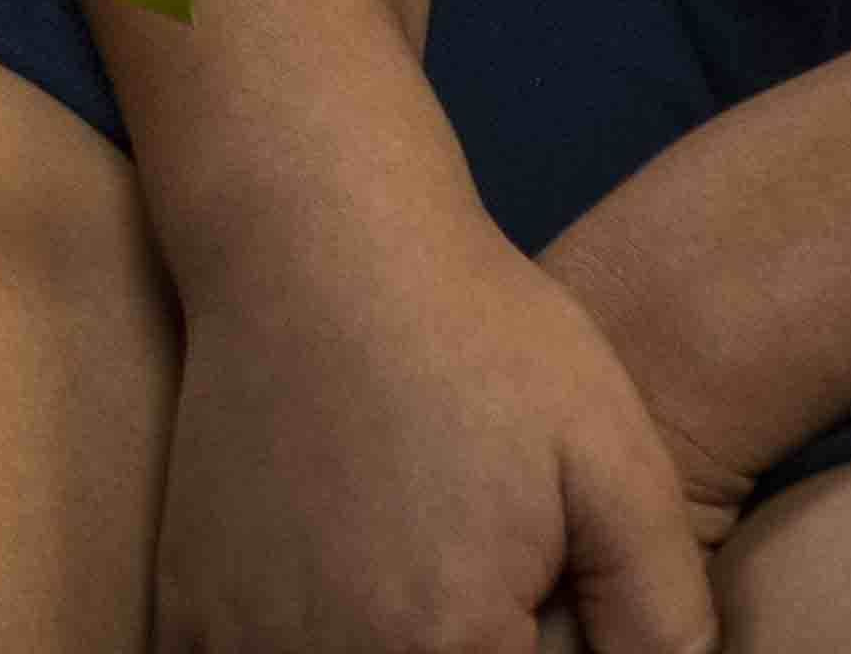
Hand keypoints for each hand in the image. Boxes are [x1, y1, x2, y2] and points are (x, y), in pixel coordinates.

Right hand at [144, 129, 718, 653]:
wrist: (314, 237)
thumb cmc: (479, 335)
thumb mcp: (618, 463)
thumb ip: (661, 614)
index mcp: (448, 646)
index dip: (541, 649)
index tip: (536, 599)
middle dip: (468, 646)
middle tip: (485, 559)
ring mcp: (247, 637)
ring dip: (381, 650)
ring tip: (414, 558)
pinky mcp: (189, 606)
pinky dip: (300, 645)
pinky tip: (336, 582)